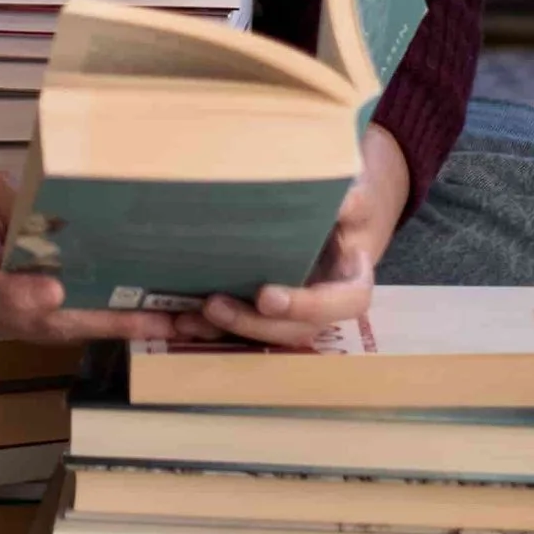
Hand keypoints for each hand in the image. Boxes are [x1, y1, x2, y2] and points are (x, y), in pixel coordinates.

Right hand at [0, 129, 192, 348]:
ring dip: (117, 326)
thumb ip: (10, 210)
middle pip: (58, 325)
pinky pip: (57, 323)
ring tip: (174, 320)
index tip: (77, 302)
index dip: (46, 303)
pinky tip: (137, 309)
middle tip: (173, 321)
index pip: (14, 300)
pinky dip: (98, 319)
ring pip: (64, 329)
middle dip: (117, 324)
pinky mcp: (6, 314)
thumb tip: (57, 232)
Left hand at [161, 121, 412, 355]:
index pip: (344, 304)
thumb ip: (353, 201)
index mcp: (351, 281)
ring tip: (186, 318)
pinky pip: (239, 327)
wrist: (337, 214)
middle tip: (214, 305)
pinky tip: (176, 318)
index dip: (308, 307)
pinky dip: (208, 326)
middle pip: (294, 329)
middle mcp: (322, 305)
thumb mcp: (357, 198)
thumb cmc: (347, 205)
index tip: (268, 296)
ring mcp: (291, 313)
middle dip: (253, 324)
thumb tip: (343, 200)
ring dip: (223, 331)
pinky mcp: (263, 311)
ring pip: (262, 335)